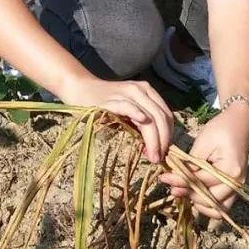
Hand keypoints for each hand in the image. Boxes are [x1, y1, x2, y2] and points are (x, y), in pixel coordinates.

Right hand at [58, 74, 174, 163]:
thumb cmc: (105, 103)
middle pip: (160, 118)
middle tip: (159, 159)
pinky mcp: (111, 100)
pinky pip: (127, 107)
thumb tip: (156, 147)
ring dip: (153, 139)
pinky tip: (142, 124)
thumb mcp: (128, 110)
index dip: (168, 135)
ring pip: (148, 117)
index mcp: (147, 91)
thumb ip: (141, 123)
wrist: (80, 88)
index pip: (167, 115)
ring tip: (152, 156)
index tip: (164, 152)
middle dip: (163, 141)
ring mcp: (126, 93)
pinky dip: (136, 115)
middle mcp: (140, 90)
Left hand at [159, 103, 248, 218]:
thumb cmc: (222, 129)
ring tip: (182, 190)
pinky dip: (208, 205)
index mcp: (230, 170)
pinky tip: (194, 194)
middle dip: (187, 193)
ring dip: (198, 203)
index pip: (200, 182)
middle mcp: (237, 183)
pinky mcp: (234, 188)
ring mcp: (238, 188)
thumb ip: (191, 163)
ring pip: (216, 210)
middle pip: (208, 200)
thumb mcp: (204, 142)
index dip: (179, 180)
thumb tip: (175, 178)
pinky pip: (221, 206)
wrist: (240, 122)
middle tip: (171, 185)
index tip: (163, 177)